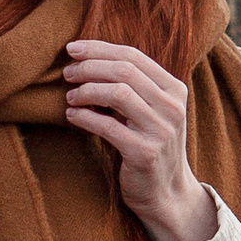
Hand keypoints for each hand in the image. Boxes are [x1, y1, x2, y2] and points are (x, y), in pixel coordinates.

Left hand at [61, 36, 218, 240]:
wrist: (166, 192)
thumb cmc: (148, 144)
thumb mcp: (148, 110)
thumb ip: (130, 86)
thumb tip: (85, 59)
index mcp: (174, 89)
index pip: (133, 56)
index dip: (99, 48)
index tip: (72, 49)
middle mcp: (172, 107)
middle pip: (124, 71)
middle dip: (89, 67)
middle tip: (67, 74)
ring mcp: (161, 130)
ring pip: (118, 93)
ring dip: (87, 91)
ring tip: (70, 97)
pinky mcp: (145, 153)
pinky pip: (108, 126)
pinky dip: (85, 117)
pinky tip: (72, 116)